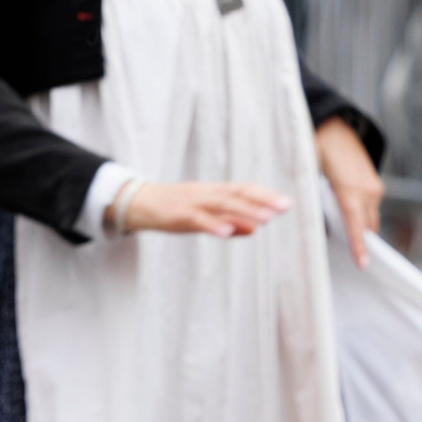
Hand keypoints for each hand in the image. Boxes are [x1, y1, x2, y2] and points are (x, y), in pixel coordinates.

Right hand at [117, 180, 289, 237]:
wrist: (135, 203)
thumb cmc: (172, 209)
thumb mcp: (202, 215)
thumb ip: (228, 221)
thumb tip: (255, 229)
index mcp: (212, 192)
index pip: (243, 189)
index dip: (264, 195)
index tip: (286, 204)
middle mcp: (205, 193)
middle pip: (236, 194)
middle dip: (260, 201)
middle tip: (283, 209)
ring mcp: (190, 203)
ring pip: (220, 204)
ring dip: (243, 211)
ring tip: (264, 219)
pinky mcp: (176, 215)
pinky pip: (197, 219)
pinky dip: (213, 225)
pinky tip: (228, 232)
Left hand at [314, 117, 382, 267]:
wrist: (332, 126)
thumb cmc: (314, 150)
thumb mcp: (307, 176)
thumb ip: (311, 200)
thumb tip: (306, 221)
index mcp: (351, 190)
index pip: (357, 225)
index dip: (359, 247)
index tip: (363, 265)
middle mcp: (368, 190)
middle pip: (367, 227)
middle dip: (360, 243)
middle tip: (350, 263)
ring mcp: (374, 186)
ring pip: (369, 218)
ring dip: (359, 230)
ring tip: (347, 247)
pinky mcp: (374, 183)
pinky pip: (369, 208)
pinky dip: (359, 218)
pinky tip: (346, 223)